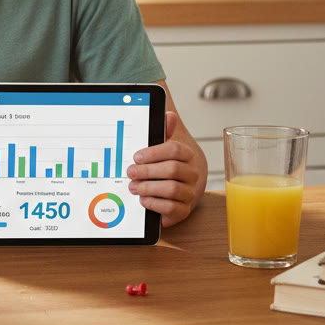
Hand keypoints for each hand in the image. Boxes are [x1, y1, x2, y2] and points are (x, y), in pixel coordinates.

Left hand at [126, 111, 206, 226]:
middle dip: (147, 171)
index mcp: (188, 154)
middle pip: (171, 169)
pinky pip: (172, 208)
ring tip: (133, 186)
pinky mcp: (185, 210)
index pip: (174, 149)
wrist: (182, 189)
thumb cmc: (168, 165)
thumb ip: (164, 132)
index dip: (153, 153)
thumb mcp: (165, 148)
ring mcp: (191, 192)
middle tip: (130, 172)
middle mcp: (193, 173)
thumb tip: (169, 114)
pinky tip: (143, 199)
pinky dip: (154, 203)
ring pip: (172, 189)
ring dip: (148, 187)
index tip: (136, 156)